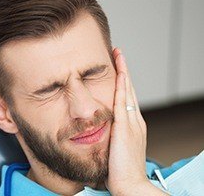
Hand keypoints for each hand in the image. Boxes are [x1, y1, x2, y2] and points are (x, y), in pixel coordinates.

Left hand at [105, 48, 167, 194]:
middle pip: (130, 90)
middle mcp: (135, 121)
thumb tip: (102, 130)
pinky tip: (120, 74)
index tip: (118, 69)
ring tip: (119, 56)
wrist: (130, 185)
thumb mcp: (116, 148)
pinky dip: (122, 87)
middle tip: (119, 54)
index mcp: (132, 126)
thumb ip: (112, 136)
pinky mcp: (125, 128)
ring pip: (128, 92)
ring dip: (123, 73)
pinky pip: (123, 102)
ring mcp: (132, 123)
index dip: (123, 82)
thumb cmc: (121, 170)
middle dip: (124, 71)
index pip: (127, 98)